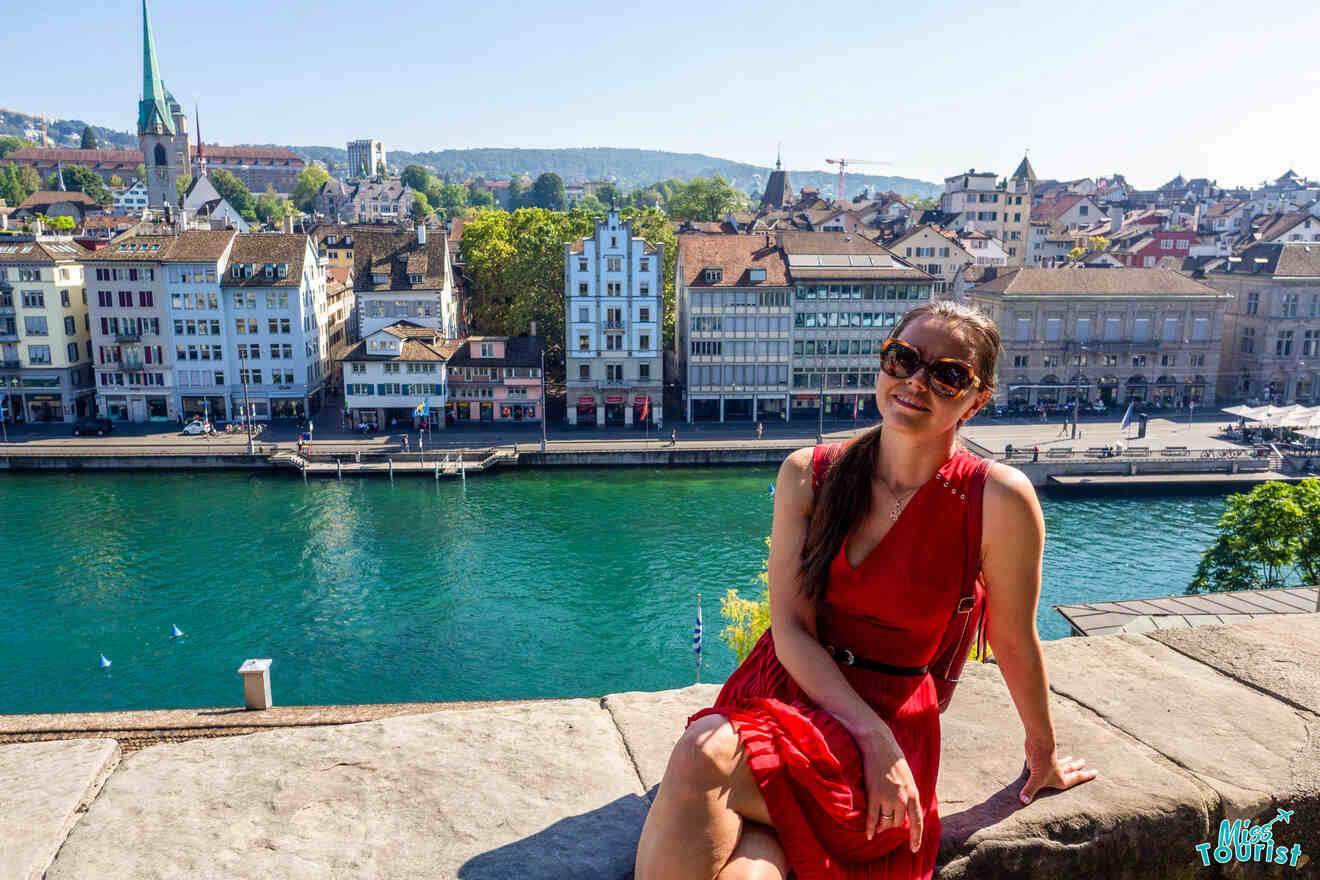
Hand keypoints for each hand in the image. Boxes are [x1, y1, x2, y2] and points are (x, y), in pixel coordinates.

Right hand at [852, 720, 923, 852]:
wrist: (879, 744)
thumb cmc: (894, 758)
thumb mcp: (907, 777)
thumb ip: (908, 793)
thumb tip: (905, 810)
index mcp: (913, 793)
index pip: (917, 821)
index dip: (916, 837)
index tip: (914, 848)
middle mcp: (902, 798)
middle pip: (899, 822)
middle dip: (893, 825)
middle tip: (886, 824)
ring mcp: (887, 797)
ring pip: (886, 821)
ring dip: (882, 825)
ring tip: (877, 827)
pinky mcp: (874, 795)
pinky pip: (872, 817)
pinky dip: (870, 828)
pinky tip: (869, 835)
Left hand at [1019, 740, 1097, 803]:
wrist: (1038, 744)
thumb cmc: (1041, 764)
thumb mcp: (1035, 780)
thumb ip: (1029, 791)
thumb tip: (1023, 801)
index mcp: (1061, 778)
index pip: (1077, 778)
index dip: (1086, 776)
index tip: (1096, 772)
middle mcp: (1058, 770)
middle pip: (1071, 768)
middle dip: (1078, 767)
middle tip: (1084, 762)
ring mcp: (1052, 762)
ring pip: (1062, 762)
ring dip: (1067, 761)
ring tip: (1071, 758)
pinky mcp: (1045, 757)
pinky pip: (1050, 758)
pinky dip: (1054, 757)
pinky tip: (1051, 755)